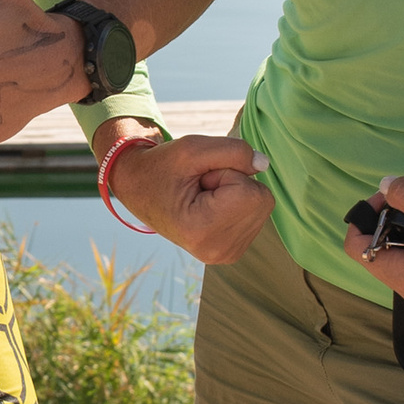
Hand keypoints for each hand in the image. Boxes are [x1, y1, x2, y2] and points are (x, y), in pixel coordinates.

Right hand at [108, 131, 275, 266]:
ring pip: (261, 207)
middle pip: (261, 200)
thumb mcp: (192, 148)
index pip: (251, 192)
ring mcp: (226, 256)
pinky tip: (210, 207)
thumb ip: (233, 151)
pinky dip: (237, 204)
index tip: (199, 180)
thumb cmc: (162, 167)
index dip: (228, 173)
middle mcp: (217, 252)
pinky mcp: (232, 252)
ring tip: (203, 196)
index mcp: (202, 231)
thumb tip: (264, 164)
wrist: (139, 190)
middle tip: (202, 187)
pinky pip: (256, 215)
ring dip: (236, 193)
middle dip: (236, 183)